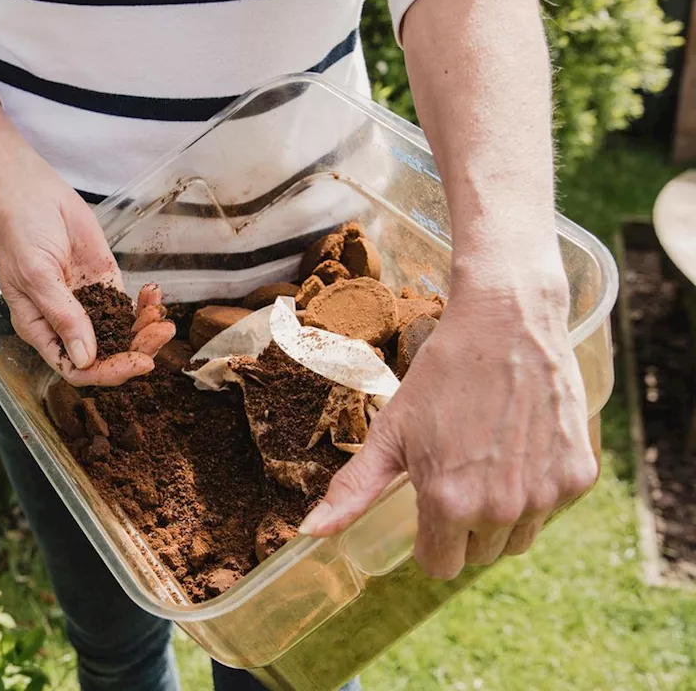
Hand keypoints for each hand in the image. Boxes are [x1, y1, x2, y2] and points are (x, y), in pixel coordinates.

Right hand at [0, 164, 174, 385]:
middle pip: (104, 355)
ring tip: (163, 318)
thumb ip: (62, 315)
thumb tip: (84, 358)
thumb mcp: (36, 275)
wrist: (30, 192)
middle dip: (135, 350)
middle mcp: (64, 323)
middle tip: (160, 334)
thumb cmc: (19, 232)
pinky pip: (128, 306)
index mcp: (40, 329)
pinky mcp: (104, 283)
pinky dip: (145, 305)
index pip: (75, 368)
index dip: (106, 372)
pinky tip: (155, 295)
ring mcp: (86, 304)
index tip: (136, 362)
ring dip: (145, 330)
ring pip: (120, 334)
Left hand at [297, 280, 597, 578]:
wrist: (507, 324)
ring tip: (487, 463)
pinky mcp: (578, 477)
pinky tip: (520, 448)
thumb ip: (353, 490)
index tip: (427, 506)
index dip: (428, 539)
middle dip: (463, 526)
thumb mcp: (390, 432)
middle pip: (478, 555)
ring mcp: (545, 496)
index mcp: (448, 504)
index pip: (439, 565)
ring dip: (502, 516)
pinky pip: (552, 509)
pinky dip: (537, 490)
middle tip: (457, 473)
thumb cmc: (442, 376)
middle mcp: (501, 509)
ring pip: (518, 539)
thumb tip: (311, 533)